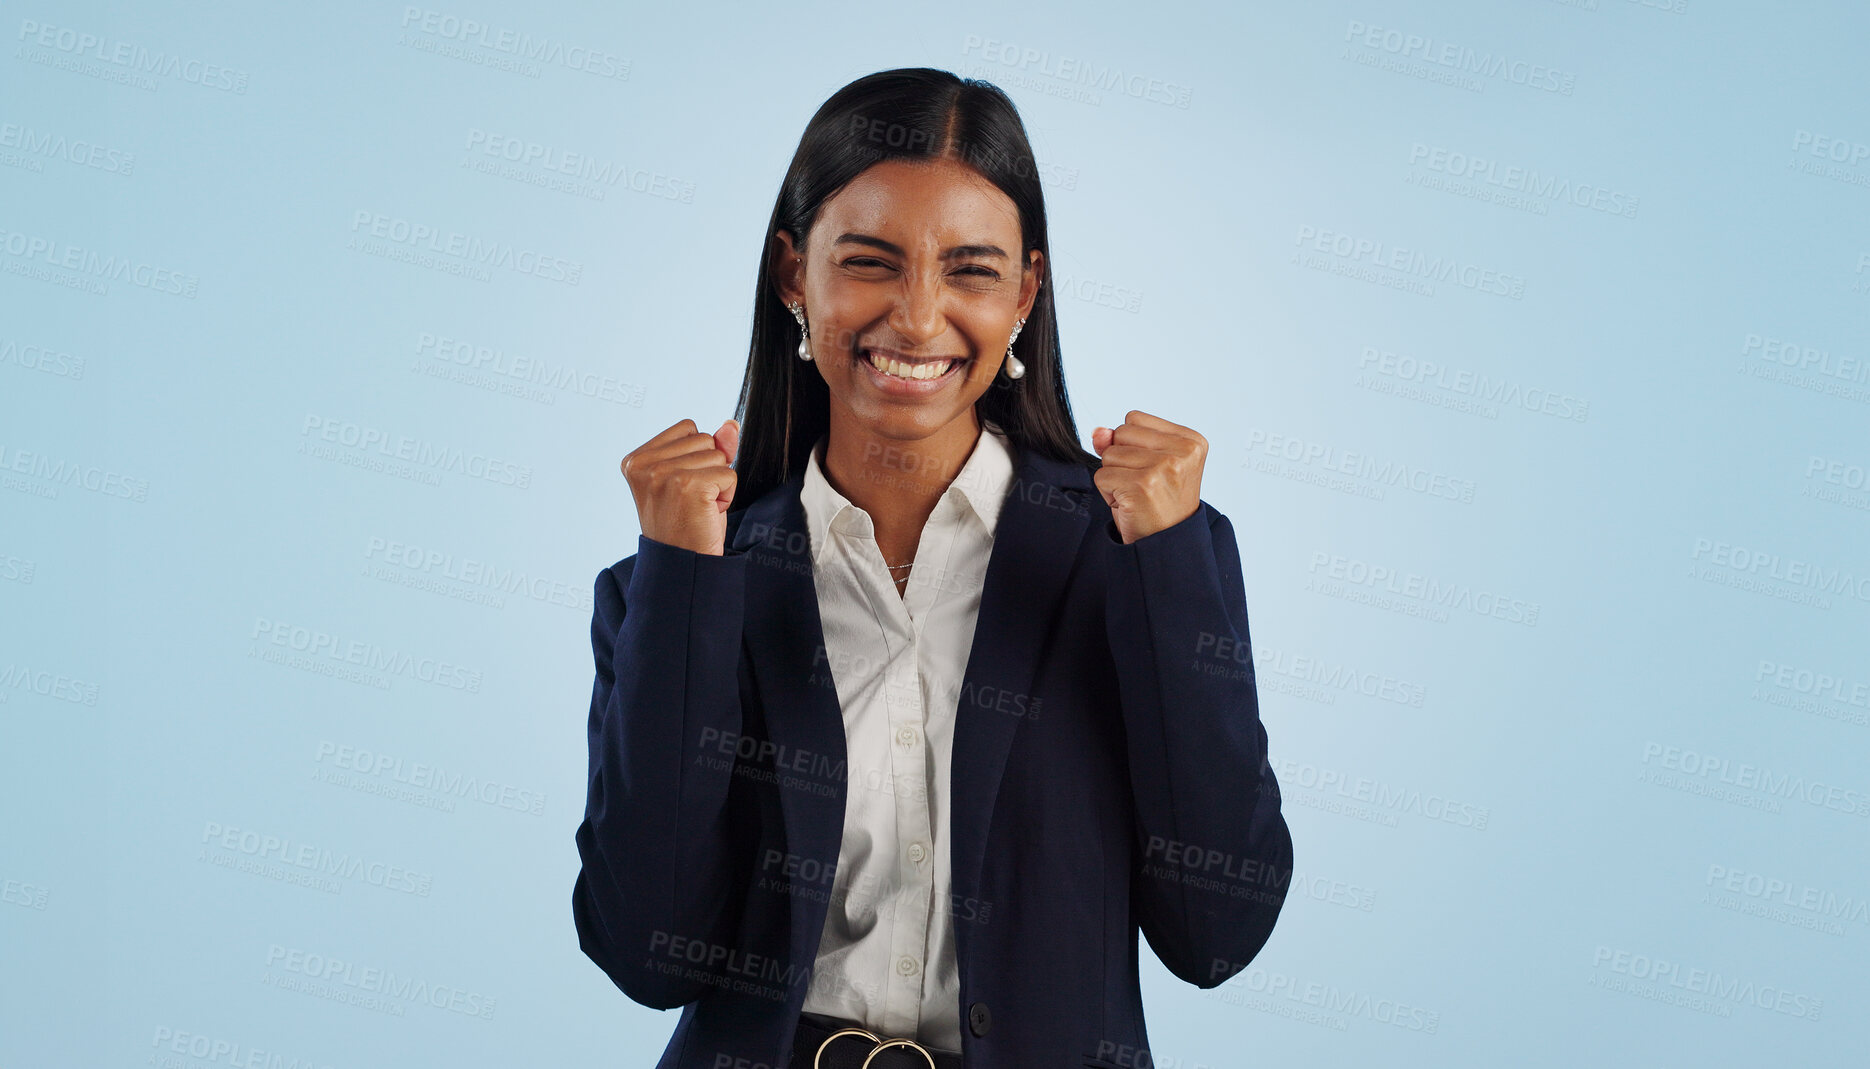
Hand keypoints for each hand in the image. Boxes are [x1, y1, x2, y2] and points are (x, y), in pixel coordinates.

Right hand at [621, 418, 739, 555]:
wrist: (683, 565)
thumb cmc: (686, 524)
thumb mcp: (693, 479)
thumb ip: (710, 448)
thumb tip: (731, 424)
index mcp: (636, 459)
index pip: (689, 429)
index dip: (696, 458)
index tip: (681, 488)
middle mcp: (644, 464)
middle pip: (705, 439)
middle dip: (708, 470)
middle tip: (691, 502)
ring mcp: (664, 474)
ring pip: (719, 455)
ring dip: (718, 483)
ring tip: (698, 507)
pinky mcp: (688, 486)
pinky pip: (729, 474)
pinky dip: (727, 495)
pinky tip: (707, 513)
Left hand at [1090, 411, 1205, 544]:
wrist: (1167, 544)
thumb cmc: (1158, 503)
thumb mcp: (1146, 464)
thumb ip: (1121, 441)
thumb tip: (1097, 431)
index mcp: (1191, 440)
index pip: (1134, 418)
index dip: (1132, 446)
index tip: (1153, 471)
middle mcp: (1183, 451)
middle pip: (1120, 432)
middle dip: (1122, 460)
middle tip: (1143, 486)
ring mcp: (1164, 467)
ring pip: (1109, 454)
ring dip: (1114, 477)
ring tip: (1137, 495)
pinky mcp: (1143, 485)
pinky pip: (1101, 476)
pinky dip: (1107, 493)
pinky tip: (1129, 504)